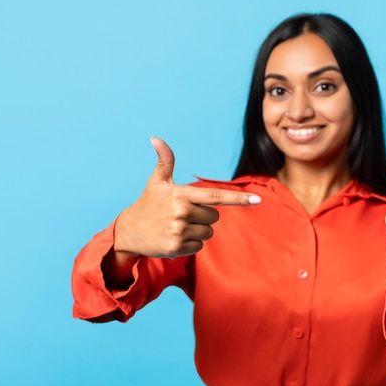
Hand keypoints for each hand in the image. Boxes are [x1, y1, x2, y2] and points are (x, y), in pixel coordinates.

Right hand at [113, 136, 261, 258]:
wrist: (128, 232)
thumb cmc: (148, 204)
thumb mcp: (157, 181)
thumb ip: (165, 160)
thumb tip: (157, 138)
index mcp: (182, 194)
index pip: (216, 196)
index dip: (238, 198)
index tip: (257, 200)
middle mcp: (182, 212)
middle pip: (214, 217)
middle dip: (203, 216)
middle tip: (182, 214)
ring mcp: (179, 231)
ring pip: (208, 233)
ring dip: (197, 231)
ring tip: (177, 226)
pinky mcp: (176, 248)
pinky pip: (199, 247)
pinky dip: (190, 244)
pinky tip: (174, 238)